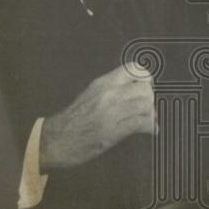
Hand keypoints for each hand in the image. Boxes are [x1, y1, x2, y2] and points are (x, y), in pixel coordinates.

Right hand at [39, 61, 154, 170]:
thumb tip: (135, 88)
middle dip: (151, 99)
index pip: (134, 69)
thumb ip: (112, 88)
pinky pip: (142, 123)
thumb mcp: (91, 94)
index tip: (147, 89)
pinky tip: (151, 130)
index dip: (146, 79)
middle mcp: (108, 94)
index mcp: (103, 83)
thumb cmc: (73, 119)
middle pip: (145, 87)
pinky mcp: (113, 131)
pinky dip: (151, 127)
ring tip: (149, 120)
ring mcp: (111, 112)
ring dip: (152, 113)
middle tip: (148, 108)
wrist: (56, 140)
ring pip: (146, 104)